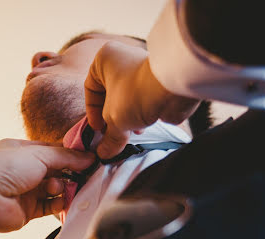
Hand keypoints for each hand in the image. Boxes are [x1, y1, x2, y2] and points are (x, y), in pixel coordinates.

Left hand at [0, 139, 94, 234]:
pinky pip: (51, 205)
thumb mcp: (39, 155)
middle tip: (85, 174)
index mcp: (24, 151)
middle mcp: (26, 170)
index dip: (71, 154)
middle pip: (58, 170)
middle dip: (71, 172)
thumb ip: (67, 157)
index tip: (88, 157)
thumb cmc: (3, 170)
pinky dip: (59, 203)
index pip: (54, 150)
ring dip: (64, 188)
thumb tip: (88, 157)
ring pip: (56, 188)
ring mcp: (28, 189)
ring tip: (62, 188)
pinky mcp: (30, 208)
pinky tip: (62, 200)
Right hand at [85, 41, 200, 158]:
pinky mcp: (158, 85)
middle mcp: (124, 61)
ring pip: (128, 100)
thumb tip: (104, 154)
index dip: (92, 112)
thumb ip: (109, 138)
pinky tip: (144, 129)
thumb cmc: (136, 94)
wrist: (174, 89)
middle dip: (112, 118)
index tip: (98, 129)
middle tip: (113, 135)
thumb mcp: (115, 120)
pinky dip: (142, 117)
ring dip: (128, 119)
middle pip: (110, 95)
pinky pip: (144, 103)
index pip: (90, 88)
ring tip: (131, 133)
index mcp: (105, 59)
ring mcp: (143, 72)